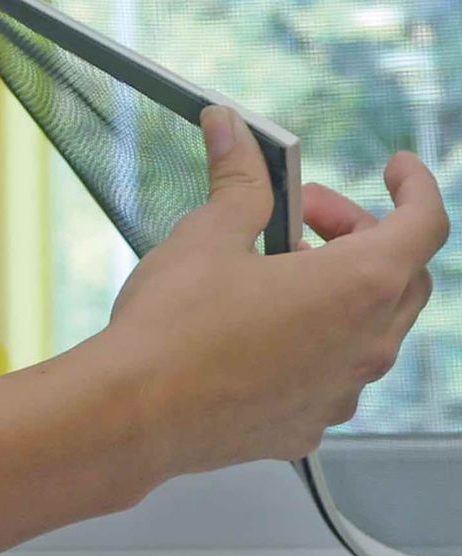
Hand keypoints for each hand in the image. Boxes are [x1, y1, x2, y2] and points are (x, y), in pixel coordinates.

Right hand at [106, 105, 448, 479]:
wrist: (132, 412)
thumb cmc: (173, 327)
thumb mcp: (209, 234)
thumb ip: (238, 179)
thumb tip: (231, 131)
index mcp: (355, 287)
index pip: (423, 225)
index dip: (415, 186)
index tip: (397, 170)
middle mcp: (363, 347)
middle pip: (399, 275)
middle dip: (357, 232)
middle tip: (301, 218)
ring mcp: (337, 394)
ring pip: (369, 327)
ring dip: (337, 288)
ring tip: (274, 273)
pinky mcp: (305, 425)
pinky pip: (332, 373)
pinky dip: (315, 339)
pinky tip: (260, 331)